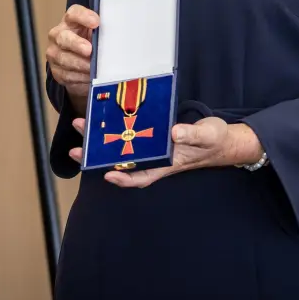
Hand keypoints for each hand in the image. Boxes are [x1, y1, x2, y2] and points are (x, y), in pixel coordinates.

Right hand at [46, 5, 99, 108]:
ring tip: (94, 69)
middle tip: (89, 50)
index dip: (83, 16)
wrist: (77, 63)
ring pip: (64, 59)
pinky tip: (89, 78)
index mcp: (70, 21)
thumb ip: (103, 33)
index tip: (96, 22)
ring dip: (81, 65)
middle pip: (63, 37)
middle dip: (76, 44)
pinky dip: (80, 77)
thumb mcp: (97, 35)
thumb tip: (119, 39)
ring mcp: (54, 53)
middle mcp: (58, 35)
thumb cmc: (90, 44)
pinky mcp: (56, 71)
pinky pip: (67, 75)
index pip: (73, 14)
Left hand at [66, 117, 258, 187]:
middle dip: (98, 156)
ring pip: (121, 148)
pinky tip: (103, 120)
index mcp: (168, 162)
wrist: (221, 139)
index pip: (142, 176)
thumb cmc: (215, 139)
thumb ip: (192, 133)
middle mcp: (156, 158)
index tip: (107, 174)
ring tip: (81, 129)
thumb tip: (174, 132)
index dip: (124, 178)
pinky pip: (129, 135)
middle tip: (76, 148)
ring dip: (100, 141)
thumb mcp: (208, 134)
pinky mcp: (153, 136)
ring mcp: (153, 147)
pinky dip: (115, 130)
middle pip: (122, 161)